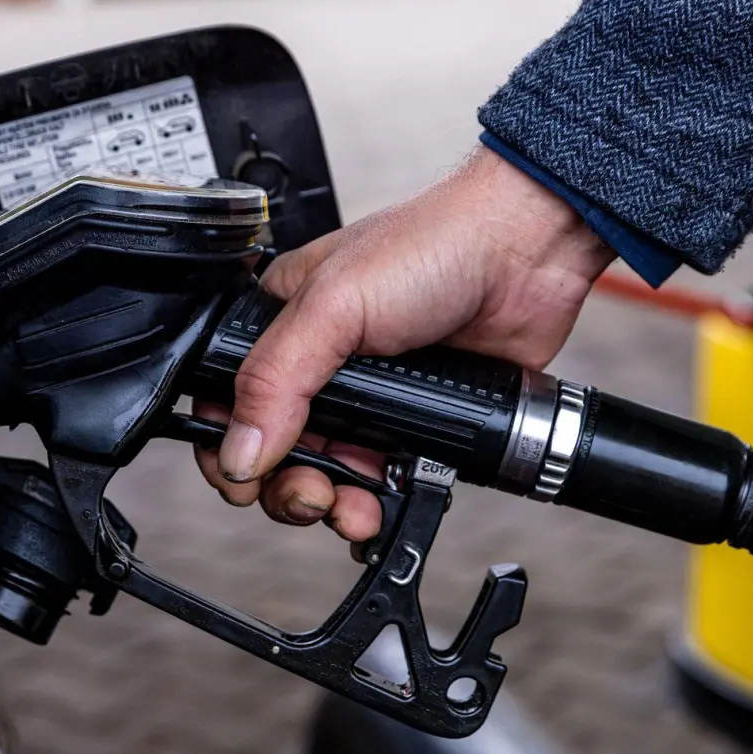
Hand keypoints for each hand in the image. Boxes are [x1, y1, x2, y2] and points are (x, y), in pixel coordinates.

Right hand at [193, 145, 615, 540]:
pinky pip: (380, 481)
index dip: (227, 447)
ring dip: (329, 504)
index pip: (227, 398)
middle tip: (309, 494)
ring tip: (348, 508)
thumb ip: (277, 380)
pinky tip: (380, 506)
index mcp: (283, 324)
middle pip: (275, 451)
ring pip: (326, 474)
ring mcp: (369, 398)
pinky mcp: (416, 423)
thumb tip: (239, 450)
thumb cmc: (433, 245)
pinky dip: (375, 504)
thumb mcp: (333, 305)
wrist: (525, 256)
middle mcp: (320, 364)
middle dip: (284, 486)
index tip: (244, 478)